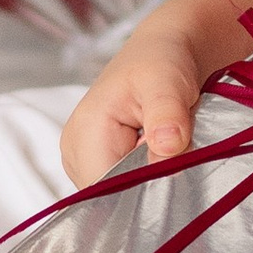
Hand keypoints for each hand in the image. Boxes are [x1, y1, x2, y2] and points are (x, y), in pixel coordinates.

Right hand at [60, 21, 211, 187]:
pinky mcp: (101, 164)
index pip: (106, 194)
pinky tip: (162, 155)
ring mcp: (86, 162)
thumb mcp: (168, 82)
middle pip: (112, 199)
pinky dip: (147, 177)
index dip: (143, 191)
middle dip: (148, 187)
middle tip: (176, 155)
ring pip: (121, 196)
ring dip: (150, 182)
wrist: (164, 52)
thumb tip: (167, 147)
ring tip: (169, 149)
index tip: (174, 173)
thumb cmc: (161, 62)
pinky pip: (125, 188)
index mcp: (84, 135)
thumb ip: (166, 116)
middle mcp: (77, 154)